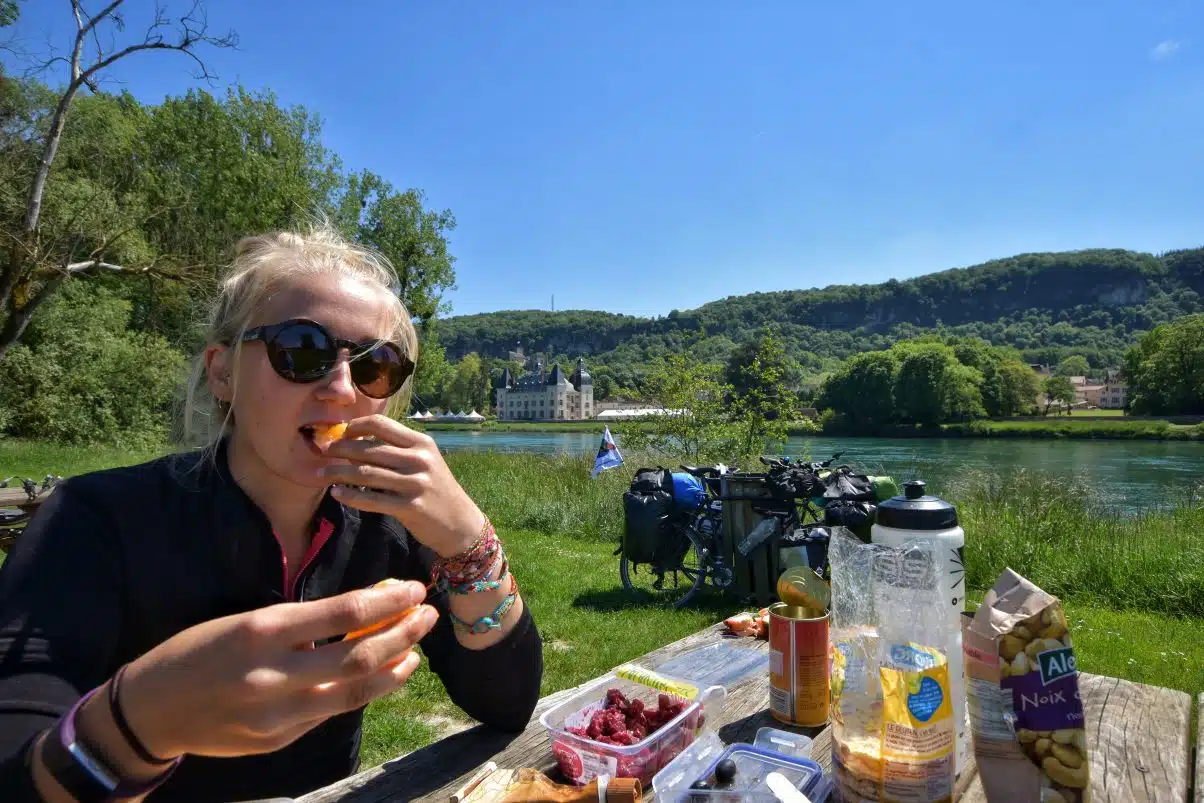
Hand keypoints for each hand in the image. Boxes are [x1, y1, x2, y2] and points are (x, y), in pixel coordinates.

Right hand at [118, 579, 436, 758]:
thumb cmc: (198, 651)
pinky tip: (380, 677)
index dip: (388, 600)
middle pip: (359, 657)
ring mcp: (276, 715)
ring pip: (354, 694)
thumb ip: (301, 621)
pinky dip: (362, 693)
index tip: (412, 588)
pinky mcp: (277, 741)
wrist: (148, 711)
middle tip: (426, 616)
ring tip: (414, 651)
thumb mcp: (244, 621)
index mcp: (262, 630)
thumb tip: (366, 608)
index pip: (344, 613)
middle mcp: (272, 674)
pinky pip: (330, 714)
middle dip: (402, 634)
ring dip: (393, 670)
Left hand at [319, 415, 484, 556]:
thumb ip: (395, 452)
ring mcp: (416, 483)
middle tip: (322, 452)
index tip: (340, 434)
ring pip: (366, 474)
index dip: (355, 426)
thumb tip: (354, 444)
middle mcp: (420, 460)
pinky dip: (350, 496)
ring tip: (321, 473)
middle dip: (340, 449)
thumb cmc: (436, 490)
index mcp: (421, 443)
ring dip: (339, 473)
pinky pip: (372, 499)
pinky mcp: (410, 507)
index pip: (381, 424)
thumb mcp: (423, 463)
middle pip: (369, 449)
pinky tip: (336, 493)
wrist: (459, 523)